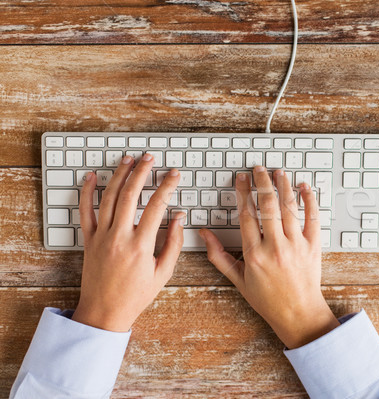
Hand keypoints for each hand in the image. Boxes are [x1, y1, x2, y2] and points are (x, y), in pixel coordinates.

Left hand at [72, 153, 183, 331]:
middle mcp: (119, 237)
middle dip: (141, 172)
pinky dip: (87, 192)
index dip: (167, 187)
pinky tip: (92, 176)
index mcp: (140, 246)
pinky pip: (84, 211)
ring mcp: (101, 237)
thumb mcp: (163, 273)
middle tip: (150, 158)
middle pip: (130, 195)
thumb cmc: (135, 295)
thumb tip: (178, 218)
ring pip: (108, 198)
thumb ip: (173, 243)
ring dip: (119, 175)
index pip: (156, 207)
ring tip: (128, 160)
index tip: (174, 175)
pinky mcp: (88, 240)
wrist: (103, 312)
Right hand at [200, 166, 339, 348]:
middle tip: (258, 169)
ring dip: (283, 186)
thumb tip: (204, 234)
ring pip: (290, 207)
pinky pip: (313, 217)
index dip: (243, 192)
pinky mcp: (314, 246)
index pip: (247, 214)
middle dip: (262, 182)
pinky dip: (309, 200)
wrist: (298, 314)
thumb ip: (219, 256)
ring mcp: (297, 245)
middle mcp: (276, 247)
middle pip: (268, 205)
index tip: (241, 179)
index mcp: (255, 254)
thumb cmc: (268, 299)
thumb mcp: (238, 280)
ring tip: (278, 172)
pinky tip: (304, 187)